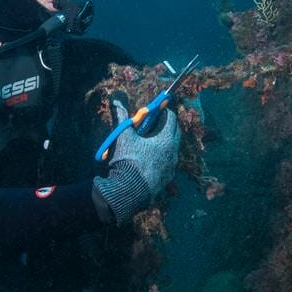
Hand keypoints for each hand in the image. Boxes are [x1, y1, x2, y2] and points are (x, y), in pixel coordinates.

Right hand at [92, 98, 180, 224]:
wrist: (128, 191)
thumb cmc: (128, 159)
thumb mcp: (123, 136)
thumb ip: (122, 117)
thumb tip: (116, 100)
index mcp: (166, 139)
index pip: (171, 118)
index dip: (164, 111)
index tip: (156, 110)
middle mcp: (173, 152)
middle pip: (175, 132)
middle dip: (167, 125)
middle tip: (154, 124)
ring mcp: (172, 166)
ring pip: (172, 148)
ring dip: (164, 142)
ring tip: (149, 142)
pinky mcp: (167, 178)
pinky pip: (168, 163)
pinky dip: (162, 157)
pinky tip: (149, 160)